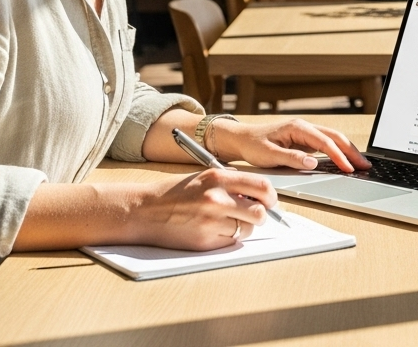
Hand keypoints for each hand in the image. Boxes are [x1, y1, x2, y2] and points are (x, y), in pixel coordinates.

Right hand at [133, 168, 276, 250]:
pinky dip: (229, 237)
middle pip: (259, 212)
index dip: (271, 195)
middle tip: (256, 214)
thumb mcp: (204, 176)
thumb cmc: (175, 192)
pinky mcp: (205, 242)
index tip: (270, 200)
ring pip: (247, 229)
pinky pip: (231, 242)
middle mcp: (216, 199)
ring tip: (228, 220)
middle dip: (261, 214)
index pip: (261, 186)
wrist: (146, 210)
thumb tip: (258, 192)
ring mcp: (211, 222)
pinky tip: (214, 229)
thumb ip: (231, 182)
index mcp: (218, 178)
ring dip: (244, 227)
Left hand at [213, 117, 371, 173]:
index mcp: (297, 128)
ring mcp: (305, 133)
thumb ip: (291, 159)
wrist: (242, 139)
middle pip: (335, 136)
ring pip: (333, 138)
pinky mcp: (304, 140)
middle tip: (365, 165)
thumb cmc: (253, 145)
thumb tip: (312, 163)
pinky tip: (345, 161)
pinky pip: (326, 144)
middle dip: (351, 150)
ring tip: (361, 163)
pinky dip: (338, 151)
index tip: (349, 168)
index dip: (339, 155)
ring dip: (348, 150)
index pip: (324, 141)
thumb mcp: (269, 155)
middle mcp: (304, 127)